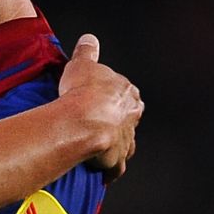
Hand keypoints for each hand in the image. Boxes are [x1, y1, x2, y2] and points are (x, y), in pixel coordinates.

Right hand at [57, 34, 142, 181]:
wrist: (83, 122)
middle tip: (102, 124)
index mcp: (127, 93)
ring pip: (125, 143)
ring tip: (102, 150)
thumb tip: (89, 39)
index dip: (112, 97)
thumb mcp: (82, 64)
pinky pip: (114, 167)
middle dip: (119, 122)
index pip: (125, 93)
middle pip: (129, 119)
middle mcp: (131, 117)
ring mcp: (125, 139)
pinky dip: (109, 170)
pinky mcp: (116, 159)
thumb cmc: (82, 92)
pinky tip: (102, 174)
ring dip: (116, 147)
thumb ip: (87, 51)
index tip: (100, 100)